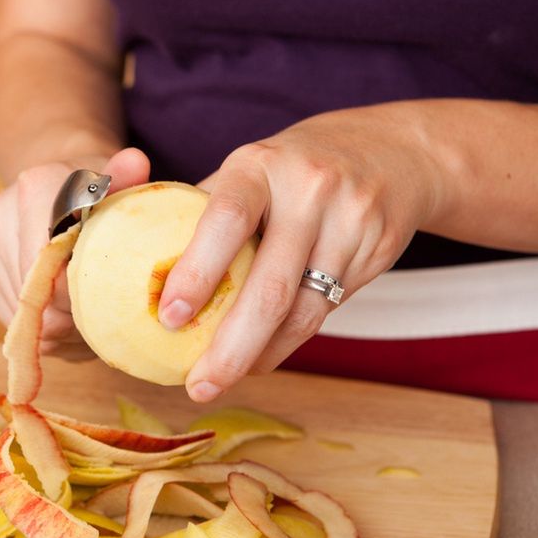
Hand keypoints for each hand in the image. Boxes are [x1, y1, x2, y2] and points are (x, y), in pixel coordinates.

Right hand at [0, 148, 150, 351]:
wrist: (59, 186)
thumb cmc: (98, 192)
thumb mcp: (119, 183)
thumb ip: (127, 177)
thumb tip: (135, 162)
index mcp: (34, 189)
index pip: (56, 265)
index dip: (85, 295)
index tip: (111, 304)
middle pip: (38, 296)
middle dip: (73, 316)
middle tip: (105, 317)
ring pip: (25, 315)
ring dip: (58, 325)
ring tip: (87, 313)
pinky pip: (13, 318)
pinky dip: (42, 325)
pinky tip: (64, 313)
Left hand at [156, 105, 449, 400]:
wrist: (394, 151)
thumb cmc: (293, 167)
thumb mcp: (249, 169)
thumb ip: (203, 212)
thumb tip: (143, 271)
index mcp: (260, 165)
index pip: (226, 220)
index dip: (197, 272)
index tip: (168, 317)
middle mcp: (309, 190)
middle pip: (270, 286)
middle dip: (230, 347)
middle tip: (196, 386)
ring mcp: (350, 222)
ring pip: (302, 311)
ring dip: (258, 356)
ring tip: (221, 380)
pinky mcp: (376, 252)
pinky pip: (324, 312)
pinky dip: (287, 342)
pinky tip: (260, 357)